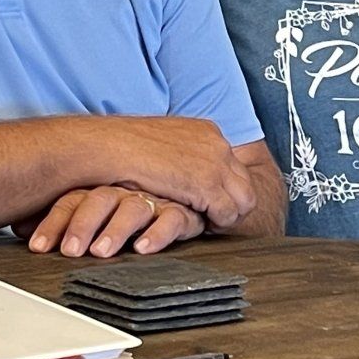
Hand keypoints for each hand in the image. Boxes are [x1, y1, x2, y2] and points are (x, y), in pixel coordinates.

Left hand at [25, 186, 203, 257]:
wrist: (179, 190)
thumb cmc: (127, 206)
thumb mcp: (92, 210)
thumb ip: (59, 218)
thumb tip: (17, 222)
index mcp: (99, 187)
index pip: (72, 199)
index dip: (53, 223)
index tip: (38, 247)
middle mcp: (124, 191)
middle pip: (100, 200)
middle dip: (82, 225)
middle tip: (71, 251)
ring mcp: (153, 199)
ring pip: (133, 208)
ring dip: (116, 229)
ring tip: (102, 251)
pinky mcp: (181, 212)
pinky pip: (172, 219)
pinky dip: (158, 233)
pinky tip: (144, 247)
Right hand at [108, 118, 257, 230]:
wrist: (114, 146)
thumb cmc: (127, 148)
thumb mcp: (166, 143)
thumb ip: (185, 154)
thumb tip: (188, 170)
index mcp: (208, 132)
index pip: (233, 167)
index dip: (223, 189)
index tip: (207, 202)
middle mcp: (218, 145)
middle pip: (245, 184)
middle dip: (232, 203)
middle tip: (212, 218)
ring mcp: (216, 164)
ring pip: (244, 200)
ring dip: (227, 216)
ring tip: (207, 223)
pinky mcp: (207, 185)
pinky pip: (228, 213)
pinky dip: (218, 223)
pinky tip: (201, 226)